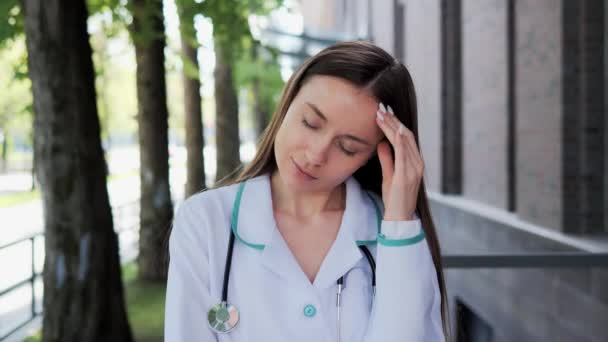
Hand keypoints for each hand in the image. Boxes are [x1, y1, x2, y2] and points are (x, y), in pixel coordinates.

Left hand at [374, 102, 423, 220]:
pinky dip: (399, 140)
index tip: (383, 112)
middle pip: (406, 136)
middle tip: (381, 108)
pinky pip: (404, 154)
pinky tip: (393, 130)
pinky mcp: (407, 175)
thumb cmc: (394, 199)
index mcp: (414, 163)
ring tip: (381, 115)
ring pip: (405, 141)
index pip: (406, 138)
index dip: (395, 124)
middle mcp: (417, 163)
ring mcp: (414, 169)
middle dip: (393, 120)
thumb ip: (387, 158)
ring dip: (393, 126)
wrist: (399, 218)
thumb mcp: (389, 175)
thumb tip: (381, 142)